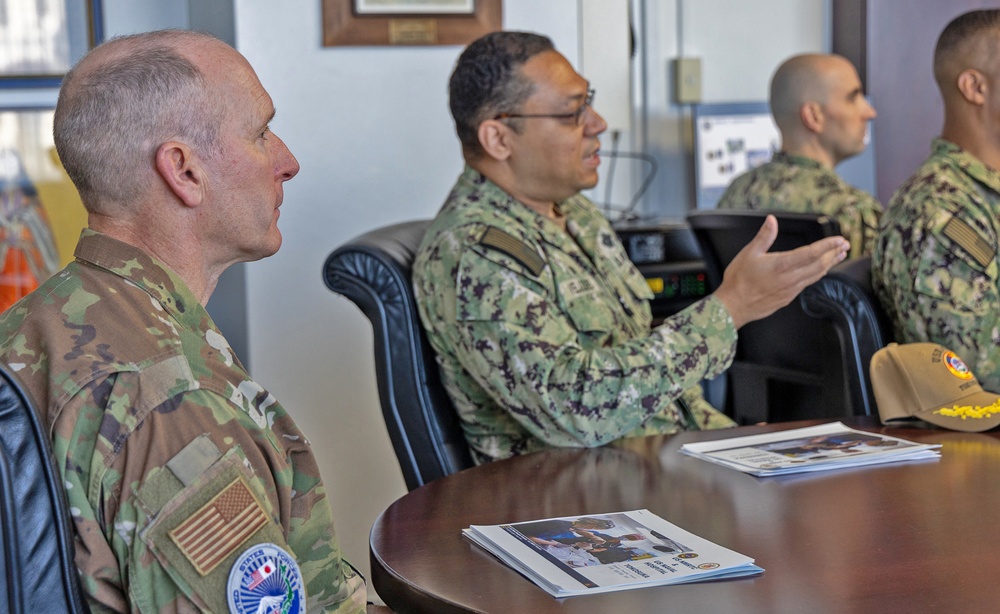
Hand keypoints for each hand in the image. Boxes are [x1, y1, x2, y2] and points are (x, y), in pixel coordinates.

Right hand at [713, 214, 848, 328]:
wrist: (733, 306)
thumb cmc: (739, 280)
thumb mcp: (749, 253)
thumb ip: (764, 236)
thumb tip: (772, 220)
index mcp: (781, 265)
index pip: (811, 253)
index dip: (827, 245)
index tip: (839, 240)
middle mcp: (790, 278)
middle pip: (819, 265)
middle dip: (834, 253)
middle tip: (844, 245)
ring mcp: (791, 289)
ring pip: (816, 275)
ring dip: (829, 264)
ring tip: (839, 255)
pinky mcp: (788, 297)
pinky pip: (808, 283)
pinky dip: (818, 274)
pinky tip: (820, 270)